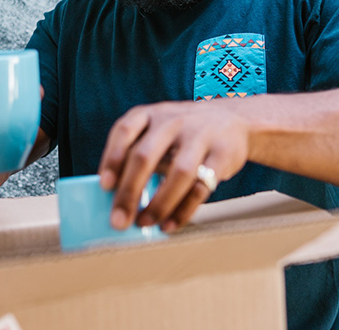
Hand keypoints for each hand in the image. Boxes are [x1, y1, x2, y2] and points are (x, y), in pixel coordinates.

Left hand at [98, 100, 250, 232]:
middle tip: (118, 220)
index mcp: (151, 114)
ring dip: (158, 204)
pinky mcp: (222, 154)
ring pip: (177, 173)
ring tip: (144, 223)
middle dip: (129, 192)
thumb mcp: (158, 131)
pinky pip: (201, 187)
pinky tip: (169, 224)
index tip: (105, 186)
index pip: (125, 131)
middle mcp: (173, 121)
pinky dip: (183, 211)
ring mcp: (200, 135)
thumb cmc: (182, 134)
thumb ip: (137, 155)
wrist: (233, 120)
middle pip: (145, 156)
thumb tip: (117, 200)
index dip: (112, 158)